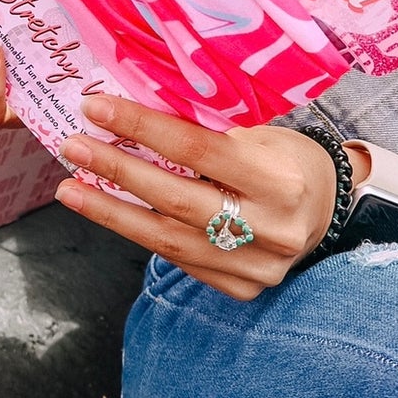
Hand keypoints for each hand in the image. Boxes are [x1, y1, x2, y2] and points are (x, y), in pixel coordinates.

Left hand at [57, 94, 342, 299]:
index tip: (96, 108)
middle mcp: (273, 229)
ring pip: (168, 241)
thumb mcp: (256, 133)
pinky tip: (109, 213)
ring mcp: (258, 267)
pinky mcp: (242, 289)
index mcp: (281, 179)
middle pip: (176, 199)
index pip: (197, 150)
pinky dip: (139, 234)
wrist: (326, 207)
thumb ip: (203, 134)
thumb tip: (127, 118)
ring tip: (71, 189)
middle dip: (117, 171)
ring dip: (111, 212)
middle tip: (73, 146)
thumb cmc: (282, 157)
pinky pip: (179, 260)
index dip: (142, 128)